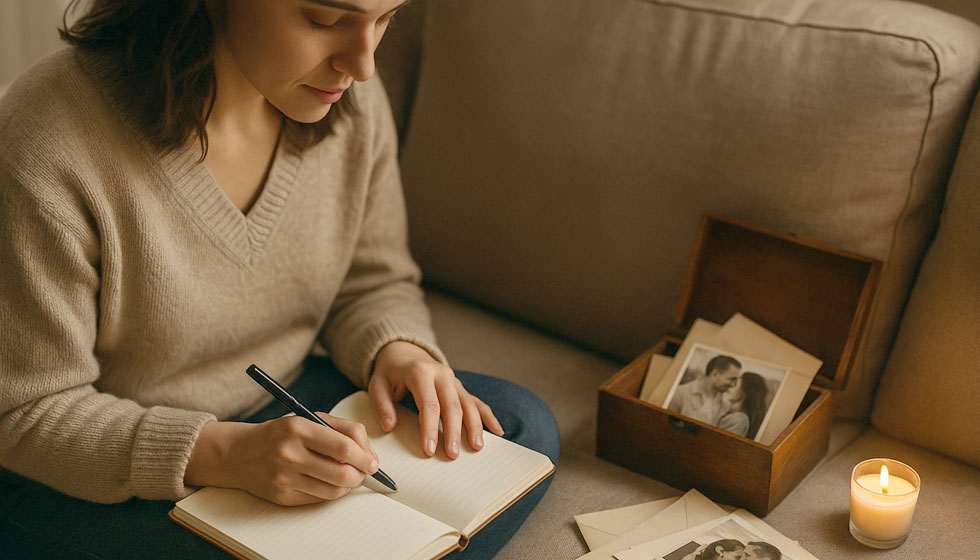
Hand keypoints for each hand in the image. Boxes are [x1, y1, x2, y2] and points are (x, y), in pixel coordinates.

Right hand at [186, 414, 379, 506]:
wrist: (238, 453)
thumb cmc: (280, 434)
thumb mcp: (308, 419)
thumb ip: (342, 430)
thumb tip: (370, 455)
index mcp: (298, 428)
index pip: (343, 447)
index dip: (365, 457)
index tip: (373, 461)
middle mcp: (289, 454)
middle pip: (342, 473)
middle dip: (361, 475)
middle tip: (365, 471)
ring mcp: (284, 478)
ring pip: (334, 491)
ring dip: (349, 486)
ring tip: (349, 476)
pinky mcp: (282, 496)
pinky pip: (319, 499)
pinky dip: (332, 493)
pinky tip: (330, 482)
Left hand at [368, 341, 503, 458]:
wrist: (405, 353)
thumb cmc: (390, 374)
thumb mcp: (377, 384)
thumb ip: (382, 405)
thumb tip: (390, 426)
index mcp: (420, 373)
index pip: (428, 404)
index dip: (429, 428)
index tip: (429, 450)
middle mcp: (441, 375)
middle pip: (452, 406)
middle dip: (454, 432)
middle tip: (452, 455)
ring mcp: (454, 381)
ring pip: (468, 404)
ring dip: (474, 426)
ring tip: (476, 447)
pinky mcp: (460, 387)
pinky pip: (477, 402)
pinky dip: (488, 416)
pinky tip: (498, 432)